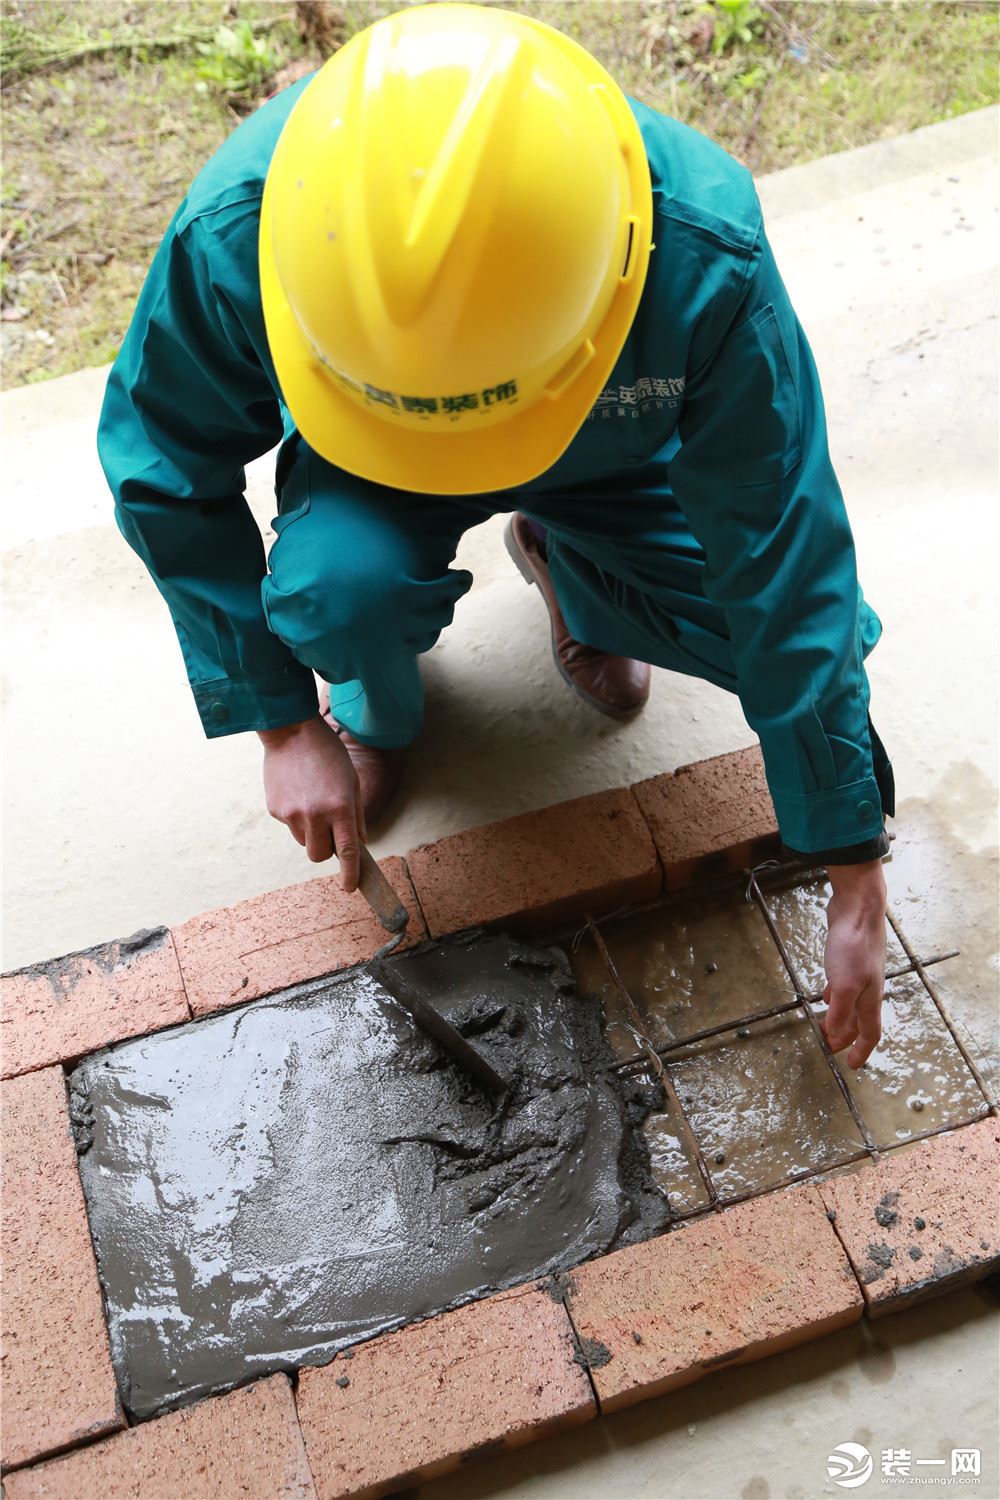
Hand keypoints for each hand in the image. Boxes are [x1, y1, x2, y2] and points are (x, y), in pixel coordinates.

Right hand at [259, 716, 366, 890]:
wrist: (290, 730)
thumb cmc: (327, 753)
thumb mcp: (351, 779)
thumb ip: (356, 813)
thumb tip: (359, 842)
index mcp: (339, 806)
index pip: (347, 851)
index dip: (350, 873)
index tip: (351, 887)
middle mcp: (315, 814)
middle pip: (319, 855)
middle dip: (326, 851)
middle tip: (330, 831)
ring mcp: (291, 813)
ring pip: (304, 842)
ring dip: (311, 832)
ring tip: (312, 801)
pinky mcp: (274, 809)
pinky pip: (289, 825)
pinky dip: (296, 817)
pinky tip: (297, 792)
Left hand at [821, 860, 886, 1067]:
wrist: (858, 908)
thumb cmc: (854, 945)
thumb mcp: (844, 984)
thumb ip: (841, 1011)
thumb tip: (835, 1034)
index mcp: (870, 997)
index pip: (870, 1033)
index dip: (861, 1051)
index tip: (852, 1065)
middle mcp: (868, 987)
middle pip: (860, 1020)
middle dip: (847, 1036)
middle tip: (832, 1047)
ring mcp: (859, 972)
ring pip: (852, 1003)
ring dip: (841, 1017)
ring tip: (828, 1026)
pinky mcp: (849, 958)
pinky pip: (843, 985)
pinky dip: (835, 996)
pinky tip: (827, 995)